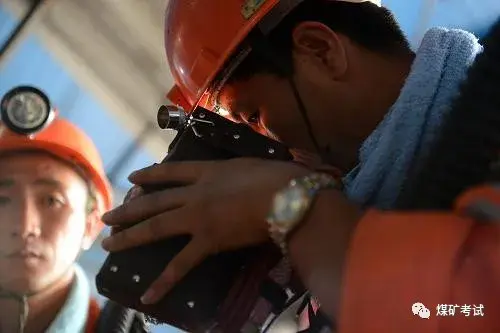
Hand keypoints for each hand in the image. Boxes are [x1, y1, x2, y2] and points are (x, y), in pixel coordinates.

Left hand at [100, 158, 308, 303]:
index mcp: (206, 172)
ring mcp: (197, 218)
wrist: (284, 194)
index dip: (149, 175)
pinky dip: (163, 282)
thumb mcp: (248, 165)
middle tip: (107, 217)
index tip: (132, 178)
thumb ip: (233, 171)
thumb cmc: (273, 176)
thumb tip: (233, 176)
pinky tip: (146, 296)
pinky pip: (181, 265)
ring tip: (108, 243)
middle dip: (128, 209)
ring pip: (155, 226)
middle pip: (153, 201)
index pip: (170, 172)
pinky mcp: (207, 241)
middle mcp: (194, 193)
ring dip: (129, 235)